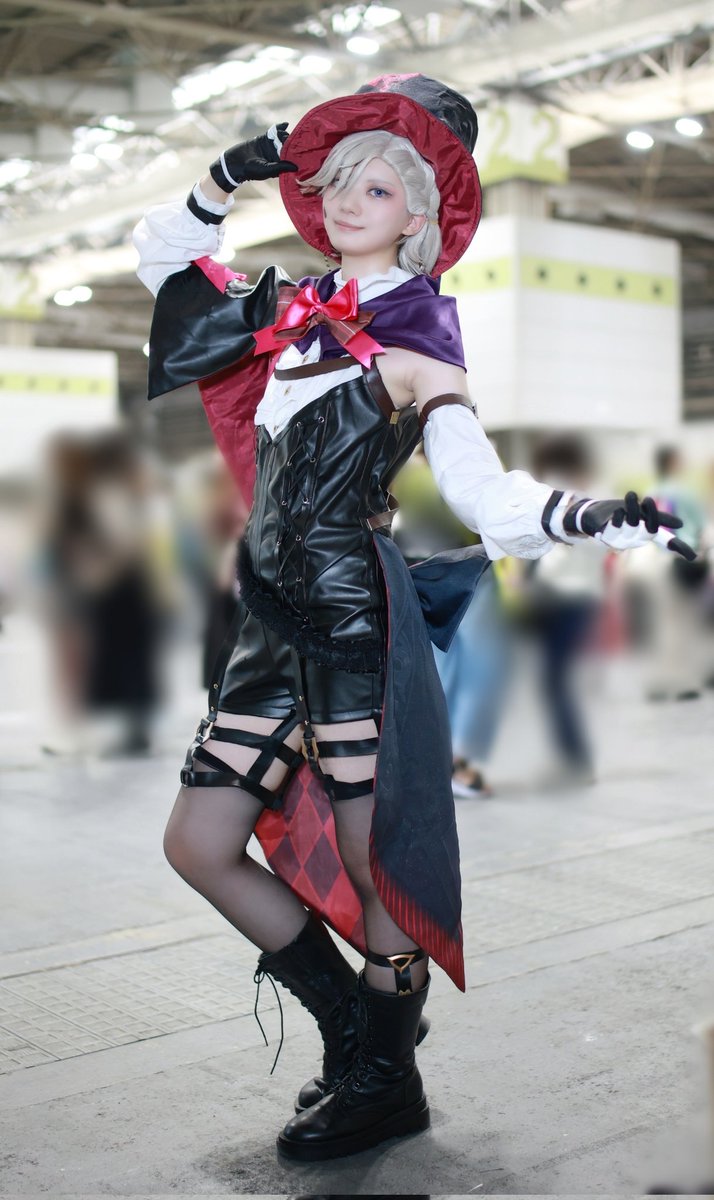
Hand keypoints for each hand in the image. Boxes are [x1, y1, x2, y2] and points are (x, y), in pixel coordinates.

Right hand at [209, 123, 297, 191]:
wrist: (236, 162)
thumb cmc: (252, 170)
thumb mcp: (268, 169)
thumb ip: (281, 167)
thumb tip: (296, 167)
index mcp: (279, 165)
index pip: (291, 158)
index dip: (298, 154)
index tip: (306, 150)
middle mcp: (277, 155)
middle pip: (288, 146)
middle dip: (293, 143)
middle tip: (299, 139)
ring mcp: (271, 146)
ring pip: (282, 138)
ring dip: (286, 135)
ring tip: (288, 134)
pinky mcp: (264, 138)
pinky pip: (274, 132)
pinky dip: (279, 127)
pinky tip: (285, 124)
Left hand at [564, 491, 696, 559]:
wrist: (591, 514)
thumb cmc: (618, 513)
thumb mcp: (641, 512)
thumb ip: (658, 518)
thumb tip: (680, 525)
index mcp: (645, 534)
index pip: (665, 541)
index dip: (678, 547)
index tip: (692, 556)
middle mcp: (635, 541)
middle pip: (649, 530)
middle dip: (650, 515)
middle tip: (648, 499)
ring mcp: (620, 541)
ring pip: (632, 527)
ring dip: (632, 510)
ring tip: (631, 496)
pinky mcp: (606, 538)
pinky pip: (614, 531)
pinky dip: (618, 520)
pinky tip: (618, 511)